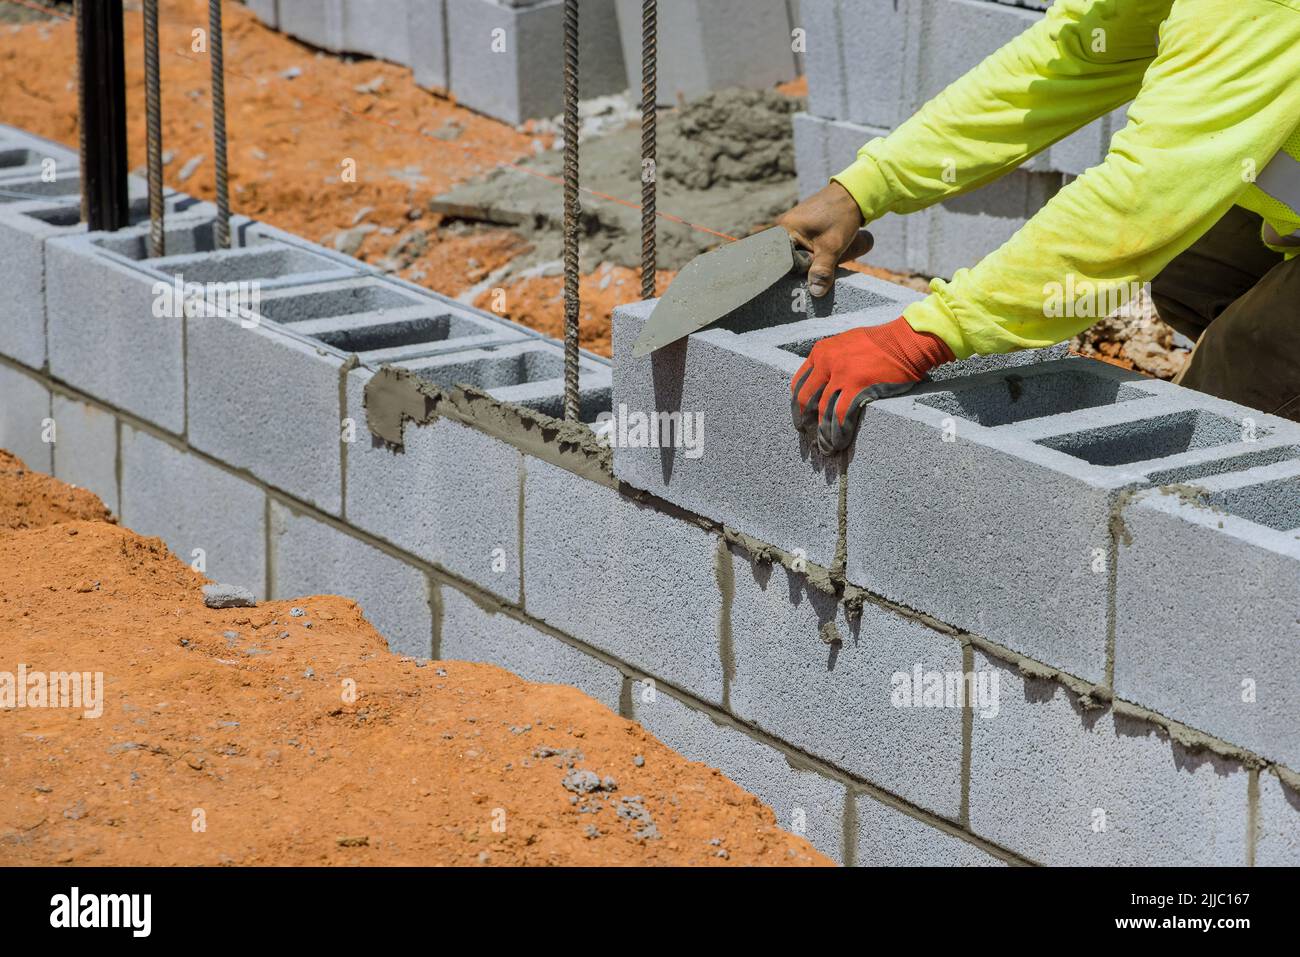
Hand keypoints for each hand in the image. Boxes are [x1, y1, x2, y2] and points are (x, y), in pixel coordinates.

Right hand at [777, 181, 873, 296]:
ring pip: (795, 253)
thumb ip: (823, 270)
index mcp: (782, 230)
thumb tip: (816, 293)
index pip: (777, 261)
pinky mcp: (800, 227)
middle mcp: (781, 227)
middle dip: (800, 269)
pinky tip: (819, 257)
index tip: (796, 286)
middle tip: (810, 278)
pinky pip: (800, 246)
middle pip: (786, 258)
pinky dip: (810, 253)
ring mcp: (790, 226)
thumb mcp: (832, 246)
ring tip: (818, 265)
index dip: (788, 275)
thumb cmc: (840, 216)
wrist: (854, 193)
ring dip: (807, 261)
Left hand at [791, 317, 954, 453]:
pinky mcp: (858, 387)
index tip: (801, 418)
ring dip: (823, 434)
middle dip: (805, 421)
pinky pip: (841, 416)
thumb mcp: (846, 344)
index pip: (799, 383)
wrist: (905, 340)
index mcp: (821, 352)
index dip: (798, 405)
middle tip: (809, 436)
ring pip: (823, 411)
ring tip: (826, 447)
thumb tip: (823, 383)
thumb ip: (831, 360)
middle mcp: (826, 363)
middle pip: (806, 399)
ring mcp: (841, 375)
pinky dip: (839, 433)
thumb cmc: (880, 342)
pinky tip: (840, 443)